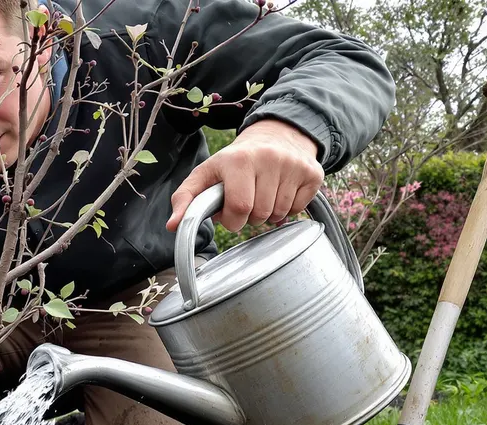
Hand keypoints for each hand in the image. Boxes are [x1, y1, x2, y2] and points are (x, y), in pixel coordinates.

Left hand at [166, 119, 324, 232]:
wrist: (275, 135)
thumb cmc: (234, 161)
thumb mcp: (206, 174)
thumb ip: (186, 198)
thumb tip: (173, 225)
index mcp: (239, 160)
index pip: (239, 207)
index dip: (232, 220)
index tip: (229, 214)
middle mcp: (270, 158)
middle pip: (260, 214)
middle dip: (249, 217)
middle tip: (247, 201)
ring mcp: (294, 165)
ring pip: (279, 214)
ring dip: (268, 214)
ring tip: (262, 195)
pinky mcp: (313, 172)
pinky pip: (298, 209)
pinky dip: (288, 209)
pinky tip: (280, 192)